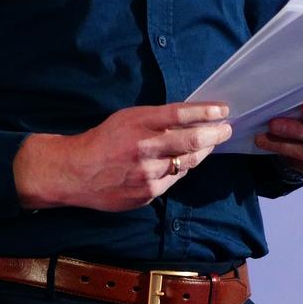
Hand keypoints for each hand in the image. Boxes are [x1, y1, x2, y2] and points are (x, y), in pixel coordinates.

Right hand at [14, 103, 232, 210]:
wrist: (76, 173)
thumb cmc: (103, 140)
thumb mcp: (126, 119)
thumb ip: (155, 120)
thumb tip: (190, 119)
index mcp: (136, 124)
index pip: (179, 114)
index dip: (205, 112)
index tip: (222, 110)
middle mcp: (144, 148)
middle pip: (191, 141)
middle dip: (214, 133)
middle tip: (226, 128)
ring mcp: (147, 174)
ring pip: (187, 162)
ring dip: (202, 152)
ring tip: (210, 143)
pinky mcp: (148, 193)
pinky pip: (173, 179)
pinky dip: (180, 168)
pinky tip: (181, 161)